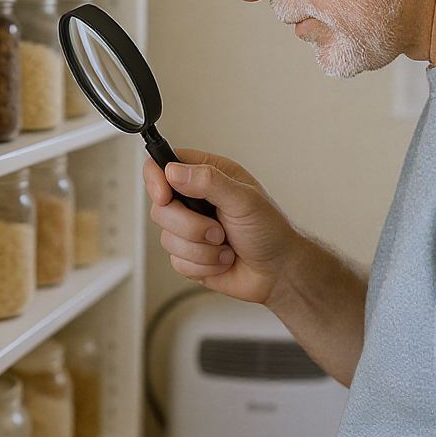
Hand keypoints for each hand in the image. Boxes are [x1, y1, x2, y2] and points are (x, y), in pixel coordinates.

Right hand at [142, 148, 297, 303]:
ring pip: (167, 238)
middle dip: (190, 226)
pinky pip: (177, 261)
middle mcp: (195, 200)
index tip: (165, 196)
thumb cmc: (270, 230)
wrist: (278, 271)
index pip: (164, 165)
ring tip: (226, 245)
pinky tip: (223, 260)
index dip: (157, 179)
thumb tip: (174, 171)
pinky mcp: (189, 255)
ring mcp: (190, 229)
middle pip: (160, 208)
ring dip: (202, 249)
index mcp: (207, 175)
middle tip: (218, 229)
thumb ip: (209, 181)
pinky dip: (203, 265)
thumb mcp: (244, 199)